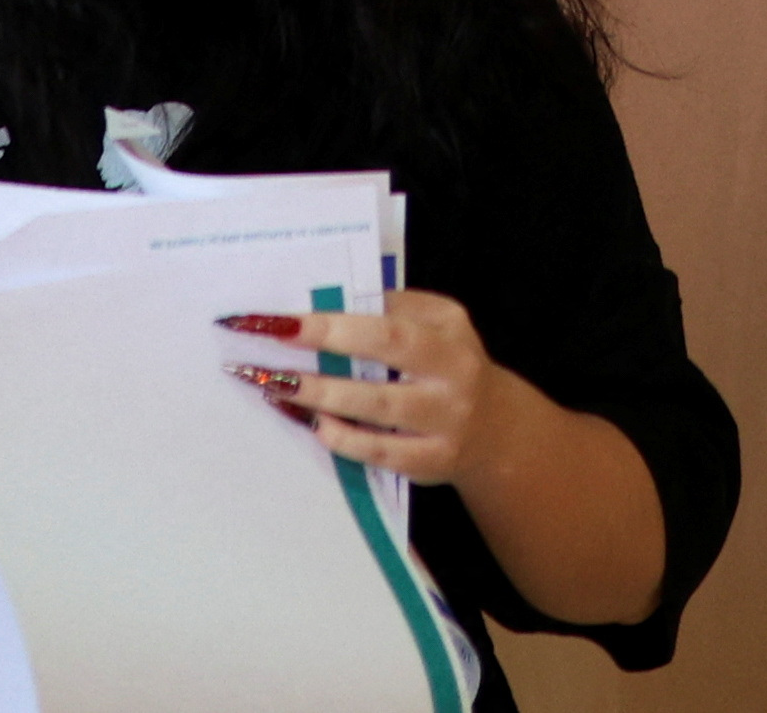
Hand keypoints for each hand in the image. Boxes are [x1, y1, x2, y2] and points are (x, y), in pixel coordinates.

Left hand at [221, 289, 530, 484]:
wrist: (495, 430)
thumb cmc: (448, 367)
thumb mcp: (438, 328)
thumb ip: (395, 312)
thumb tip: (326, 306)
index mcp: (448, 329)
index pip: (386, 315)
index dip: (333, 318)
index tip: (282, 319)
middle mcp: (453, 370)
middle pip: (386, 348)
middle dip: (325, 344)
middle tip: (272, 346)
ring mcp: (446, 418)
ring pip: (377, 405)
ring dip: (321, 394)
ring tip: (278, 386)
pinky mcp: (432, 460)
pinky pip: (380, 450)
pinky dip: (343, 438)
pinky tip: (315, 425)